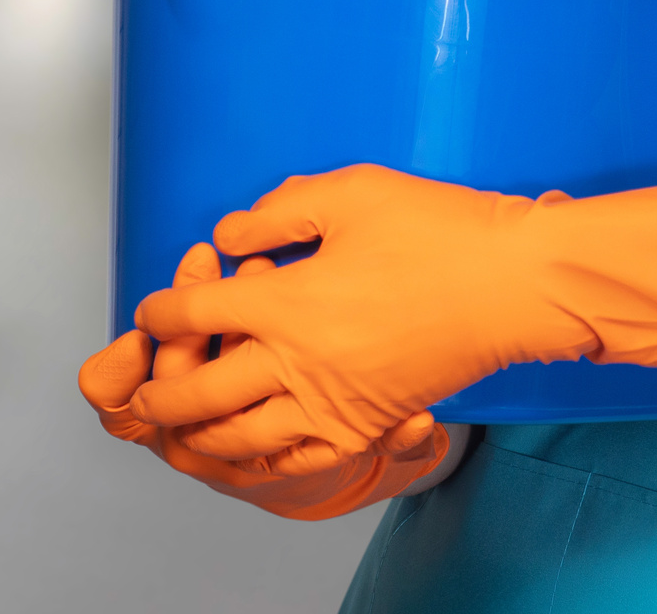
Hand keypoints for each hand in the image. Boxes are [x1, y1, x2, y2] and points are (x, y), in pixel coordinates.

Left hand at [126, 164, 656, 472]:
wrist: (514, 286)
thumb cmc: (440, 229)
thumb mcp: (352, 192)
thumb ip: (280, 211)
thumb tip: (228, 236)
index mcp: (288, 300)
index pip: (193, 313)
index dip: (162, 308)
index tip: (154, 306)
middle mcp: (300, 362)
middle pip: (198, 393)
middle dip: (158, 392)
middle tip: (142, 389)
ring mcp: (333, 402)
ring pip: (238, 439)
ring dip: (196, 436)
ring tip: (178, 428)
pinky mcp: (366, 424)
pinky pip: (296, 463)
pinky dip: (259, 463)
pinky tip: (246, 453)